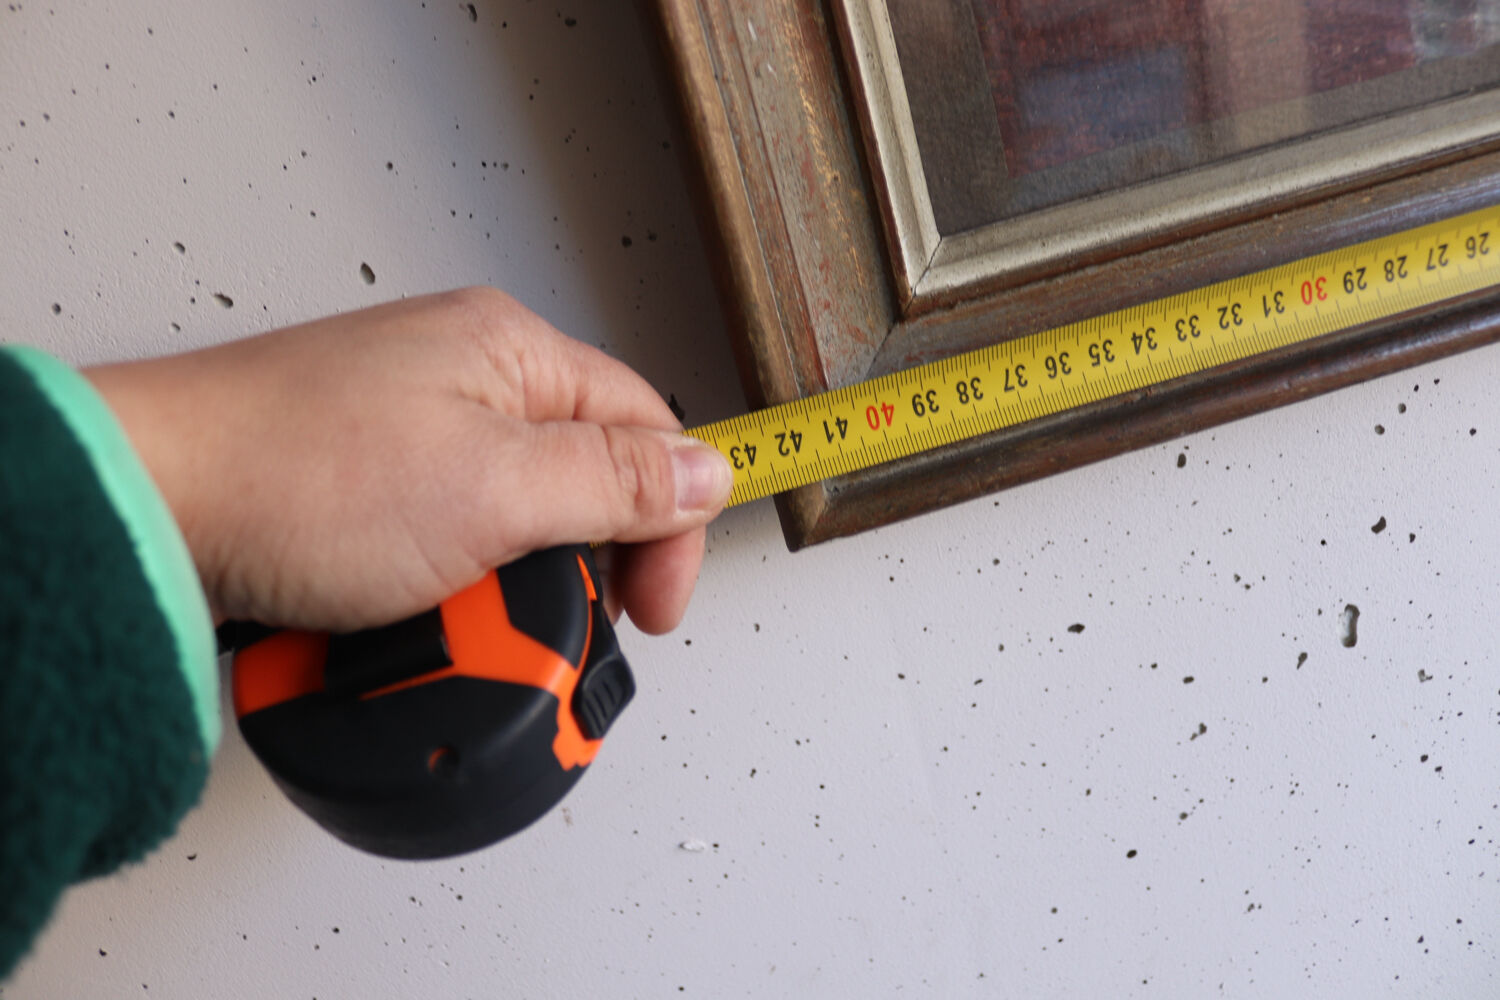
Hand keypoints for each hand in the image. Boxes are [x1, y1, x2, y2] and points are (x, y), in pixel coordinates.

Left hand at [85, 288, 732, 633]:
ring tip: (458, 615)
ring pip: (514, 521)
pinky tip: (415, 610)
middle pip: (582, 477)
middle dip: (578, 563)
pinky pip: (447, 540)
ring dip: (503, 585)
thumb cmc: (295, 475)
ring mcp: (412, 431)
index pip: (645, 428)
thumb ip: (615, 482)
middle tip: (545, 617)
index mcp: (512, 352)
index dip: (669, 522)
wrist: (150, 506)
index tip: (651, 607)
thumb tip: (707, 472)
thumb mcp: (496, 489)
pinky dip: (444, 586)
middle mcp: (465, 377)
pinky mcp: (366, 485)